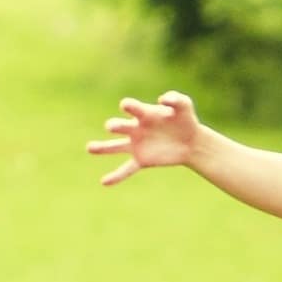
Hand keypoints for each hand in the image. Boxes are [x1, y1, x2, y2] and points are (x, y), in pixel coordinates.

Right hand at [86, 91, 206, 184]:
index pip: (130, 107)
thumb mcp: (184, 105)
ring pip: (115, 147)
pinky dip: (116, 176)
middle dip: (115, 126)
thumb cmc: (185, 119)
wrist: (191, 141)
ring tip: (89, 148)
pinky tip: (104, 182)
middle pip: (119, 126)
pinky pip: (126, 169)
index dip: (129, 106)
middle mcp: (135, 128)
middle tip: (111, 127)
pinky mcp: (142, 160)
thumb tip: (162, 99)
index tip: (129, 106)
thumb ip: (175, 98)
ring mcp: (137, 145)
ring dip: (102, 148)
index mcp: (143, 113)